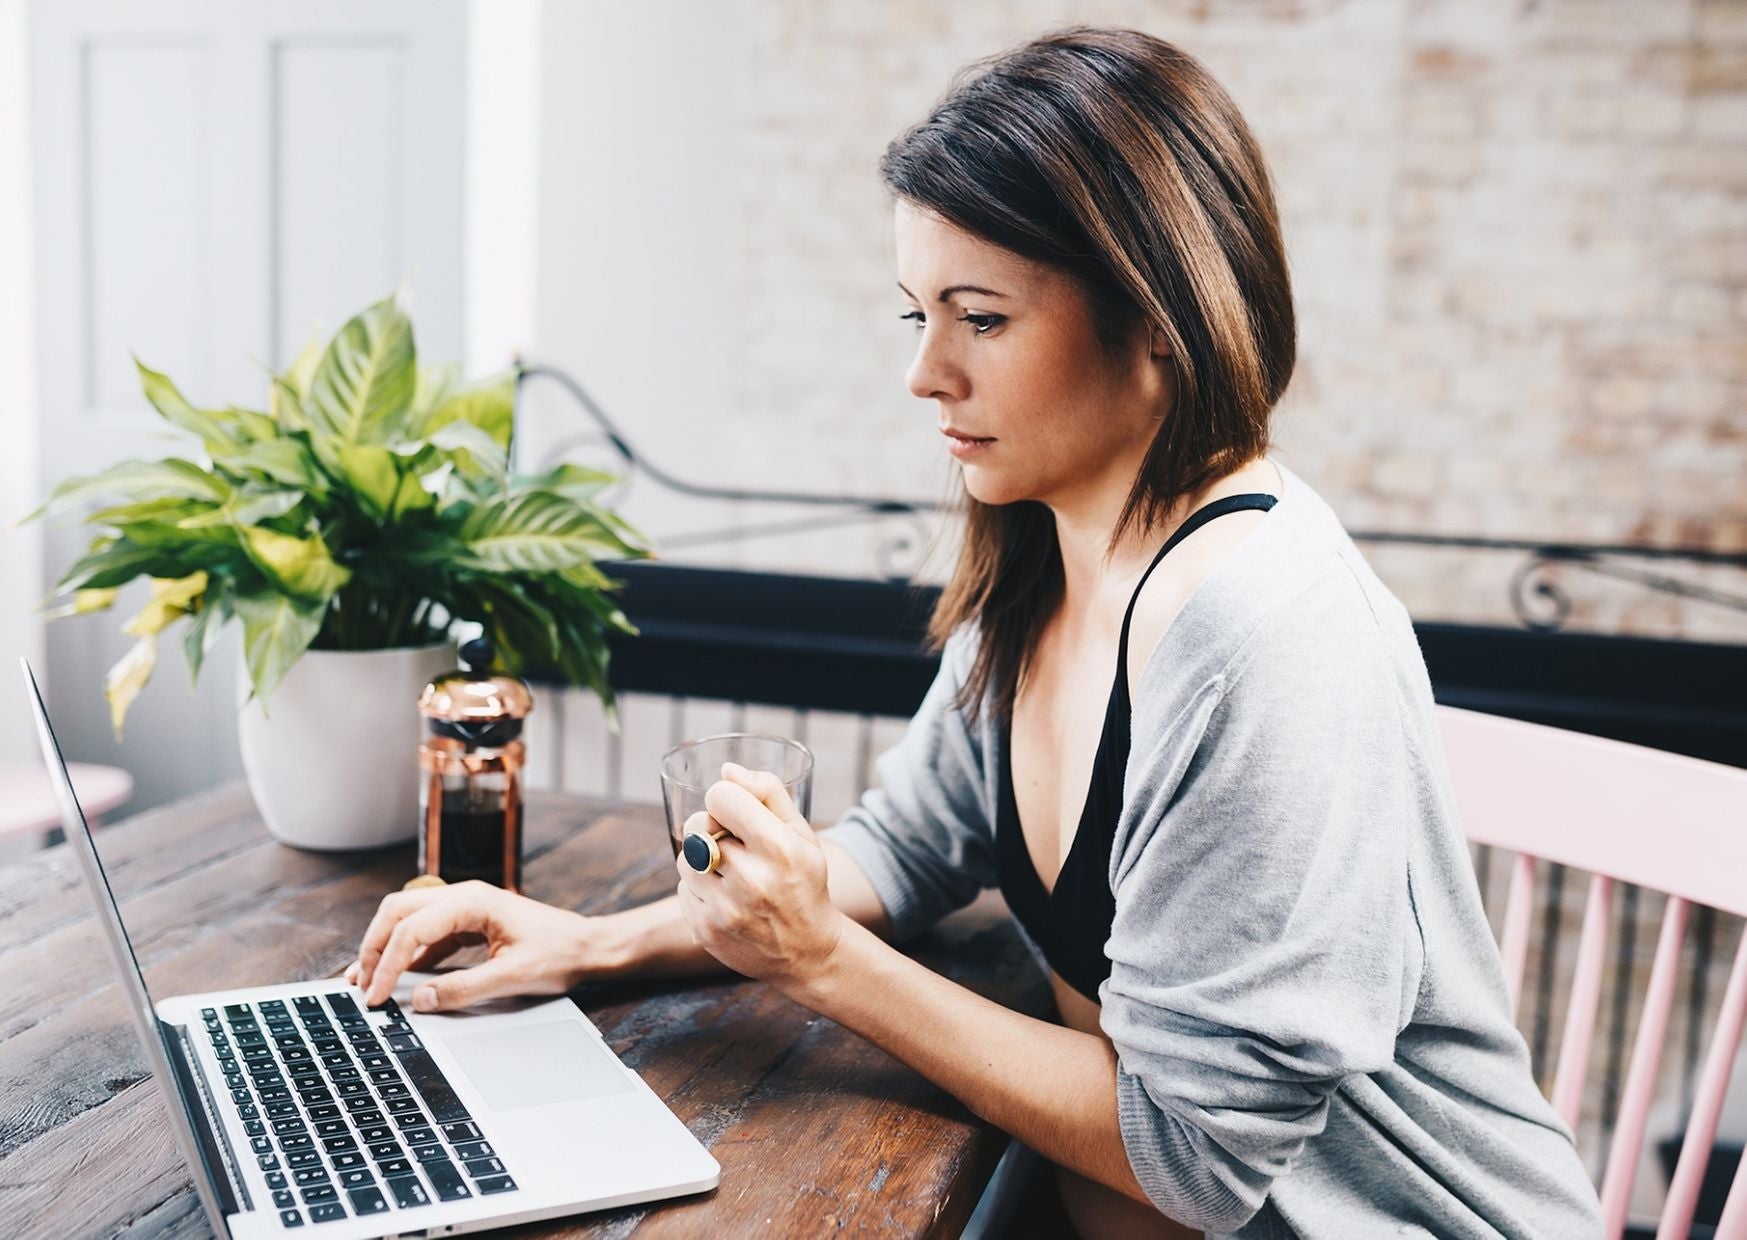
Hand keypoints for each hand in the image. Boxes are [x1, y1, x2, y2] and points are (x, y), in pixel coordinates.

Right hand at [345, 880, 592, 1011]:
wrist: (588, 947)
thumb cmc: (559, 955)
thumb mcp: (513, 978)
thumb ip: (464, 989)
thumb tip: (419, 1000)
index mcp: (473, 902)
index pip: (412, 928)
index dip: (387, 964)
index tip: (374, 996)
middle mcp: (465, 896)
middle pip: (399, 911)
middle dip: (374, 946)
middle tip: (359, 983)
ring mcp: (466, 906)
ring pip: (409, 919)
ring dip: (387, 947)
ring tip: (366, 981)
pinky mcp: (469, 921)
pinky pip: (428, 933)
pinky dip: (409, 954)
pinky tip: (398, 979)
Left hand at [675, 762, 846, 989]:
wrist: (806, 951)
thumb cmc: (804, 883)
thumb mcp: (802, 835)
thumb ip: (768, 794)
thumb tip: (728, 770)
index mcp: (779, 849)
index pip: (721, 797)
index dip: (727, 799)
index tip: (738, 813)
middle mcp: (751, 880)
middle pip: (698, 824)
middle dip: (712, 827)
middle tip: (734, 844)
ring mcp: (725, 909)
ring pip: (686, 857)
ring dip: (702, 858)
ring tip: (730, 872)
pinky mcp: (705, 931)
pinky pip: (683, 889)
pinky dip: (700, 888)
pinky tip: (726, 898)